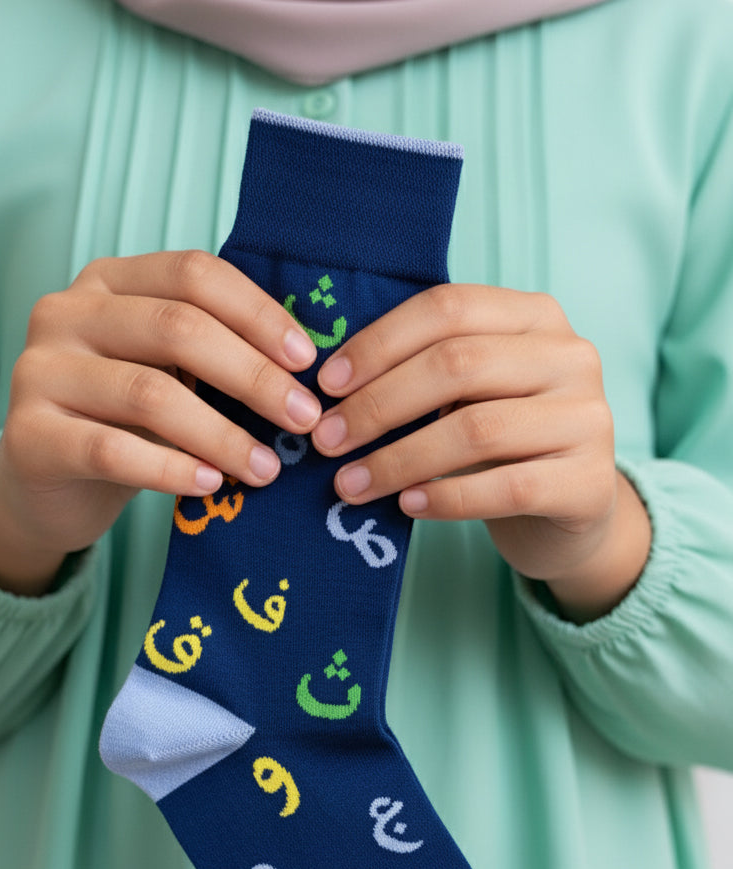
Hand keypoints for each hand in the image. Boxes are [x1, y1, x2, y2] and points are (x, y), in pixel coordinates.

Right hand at [0, 251, 319, 593]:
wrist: (44, 488)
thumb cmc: (122, 424)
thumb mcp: (167, 374)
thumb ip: (214, 355)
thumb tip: (306, 368)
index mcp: (107, 281)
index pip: (194, 274)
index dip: (258, 314)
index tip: (308, 362)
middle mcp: (65, 313)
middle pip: (178, 327)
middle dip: (254, 376)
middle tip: (304, 419)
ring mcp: (39, 372)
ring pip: (150, 394)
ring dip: (223, 435)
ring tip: (267, 468)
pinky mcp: (27, 436)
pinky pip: (112, 451)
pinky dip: (172, 470)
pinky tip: (211, 485)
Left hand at [312, 284, 650, 621]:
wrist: (572, 513)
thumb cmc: (504, 444)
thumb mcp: (471, 393)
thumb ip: (423, 372)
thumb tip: (328, 385)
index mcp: (536, 316)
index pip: (448, 308)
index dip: (379, 343)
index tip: (326, 385)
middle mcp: (571, 357)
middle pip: (457, 365)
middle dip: (378, 404)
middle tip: (327, 440)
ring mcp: (588, 419)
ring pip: (477, 430)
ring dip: (399, 460)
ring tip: (350, 484)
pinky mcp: (589, 482)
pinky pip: (506, 487)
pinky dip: (446, 498)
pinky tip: (407, 505)